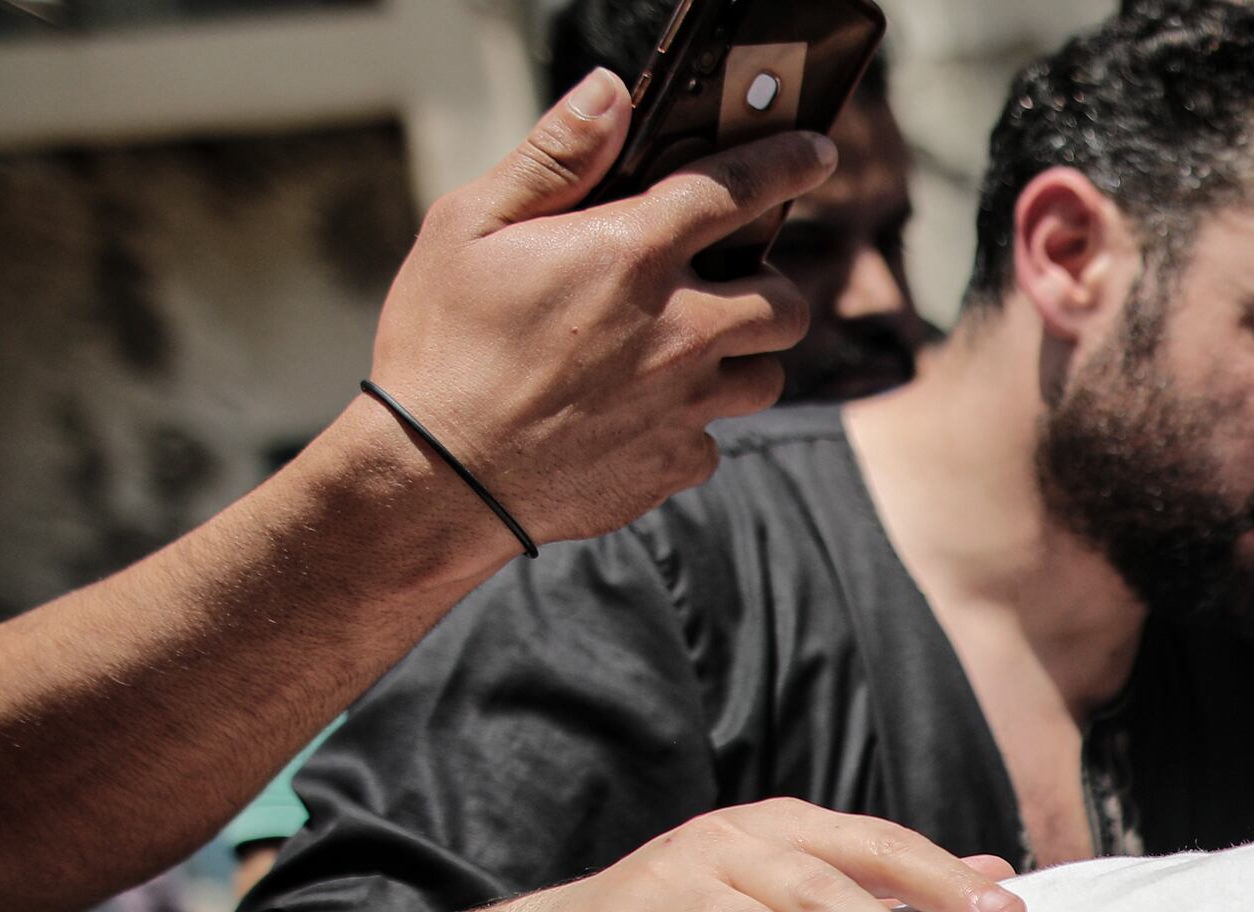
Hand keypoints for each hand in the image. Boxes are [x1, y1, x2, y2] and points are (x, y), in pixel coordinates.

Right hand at [365, 69, 831, 553]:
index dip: (786, 162)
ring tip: (681, 354)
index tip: (816, 152)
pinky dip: (690, 427)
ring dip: (739, 361)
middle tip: (727, 287)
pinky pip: (715, 440)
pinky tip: (637, 417)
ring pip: (766, 377)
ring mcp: (686, 405)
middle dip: (769, 288)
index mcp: (630, 255)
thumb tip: (608, 91)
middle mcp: (679, 330)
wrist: (437, 478)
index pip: (736, 190)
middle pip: (785, 303)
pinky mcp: (677, 465)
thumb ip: (553, 158)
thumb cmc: (441, 344)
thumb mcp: (470, 226)